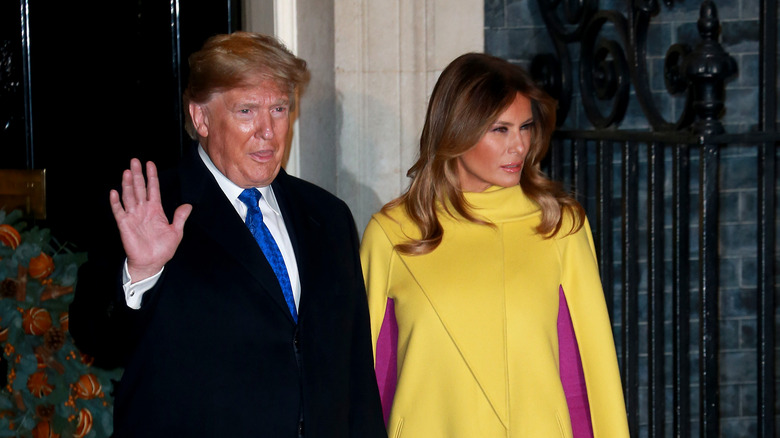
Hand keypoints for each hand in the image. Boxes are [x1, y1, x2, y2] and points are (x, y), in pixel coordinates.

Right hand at [110, 159, 191, 281]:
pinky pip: (119, 211)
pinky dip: (116, 202)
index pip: (153, 188)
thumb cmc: (163, 249)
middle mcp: (143, 210)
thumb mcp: (176, 232)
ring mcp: (133, 216)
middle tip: (135, 161)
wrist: (152, 263)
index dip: (151, 176)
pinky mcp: (124, 224)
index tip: (150, 163)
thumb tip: (188, 205)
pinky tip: (114, 192)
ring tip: (127, 171)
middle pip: (139, 188)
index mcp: (155, 210)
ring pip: (129, 196)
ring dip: (127, 184)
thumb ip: (180, 218)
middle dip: (137, 174)